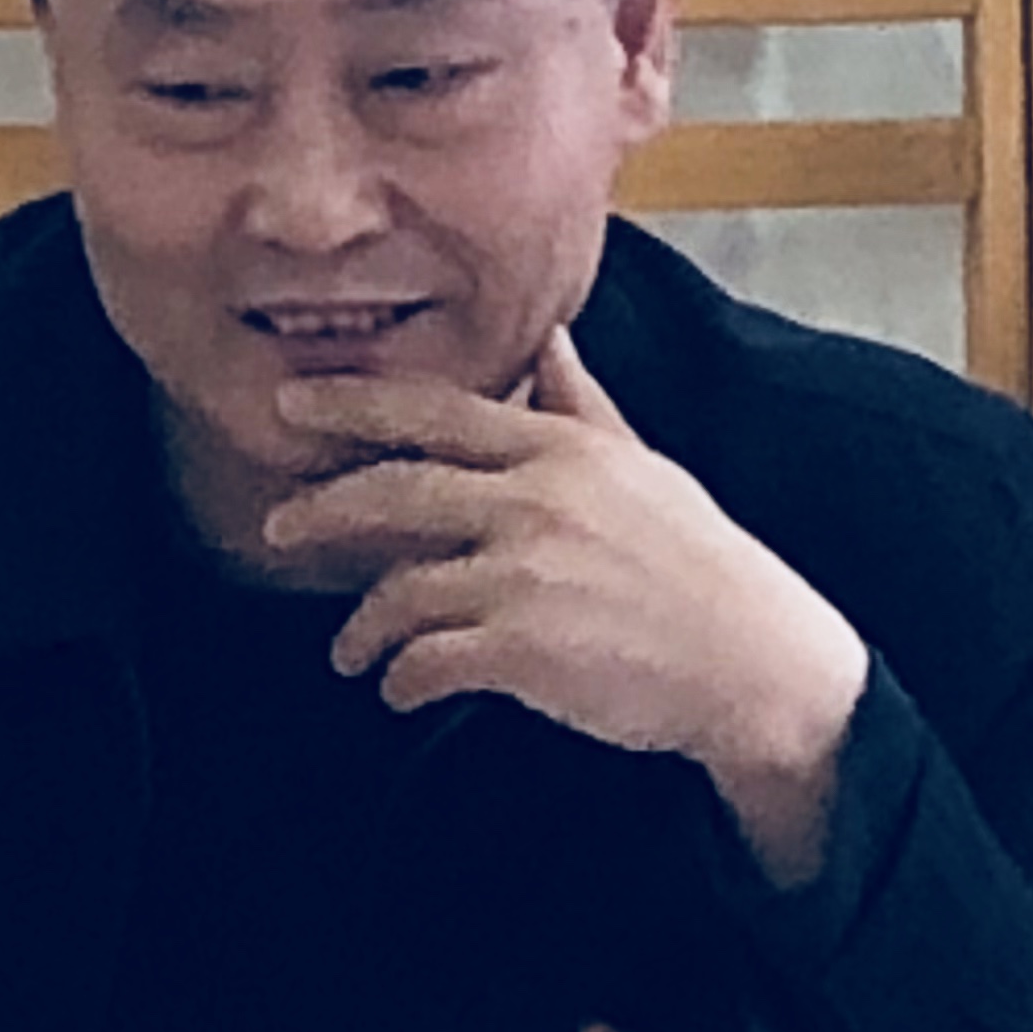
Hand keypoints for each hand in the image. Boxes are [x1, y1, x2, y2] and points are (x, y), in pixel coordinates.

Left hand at [265, 328, 869, 887]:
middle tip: (277, 529)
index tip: (292, 406)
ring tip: (353, 654)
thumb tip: (549, 339)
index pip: (436, 414)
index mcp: (561, 451)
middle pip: (393, 493)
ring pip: (399, 591)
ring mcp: (526, 577)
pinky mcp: (523, 651)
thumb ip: (582, 406)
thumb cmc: (700, 566)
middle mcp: (535, 503)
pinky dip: (400, 681)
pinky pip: (426, 662)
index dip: (354, 407)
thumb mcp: (644, 468)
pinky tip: (399, 692)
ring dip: (362, 629)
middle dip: (320, 511)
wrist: (755, 663)